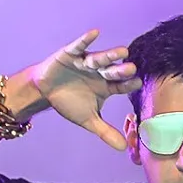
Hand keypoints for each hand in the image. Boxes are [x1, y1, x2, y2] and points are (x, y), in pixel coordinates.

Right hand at [13, 29, 141, 149]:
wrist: (45, 91)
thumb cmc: (69, 102)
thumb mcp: (88, 119)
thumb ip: (105, 132)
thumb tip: (124, 149)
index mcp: (107, 86)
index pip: (121, 85)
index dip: (128, 84)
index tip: (137, 83)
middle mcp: (100, 72)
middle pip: (112, 71)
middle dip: (121, 70)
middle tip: (131, 69)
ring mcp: (86, 62)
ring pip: (99, 59)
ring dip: (109, 55)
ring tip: (122, 52)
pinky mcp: (71, 54)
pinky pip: (79, 46)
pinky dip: (86, 40)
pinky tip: (95, 34)